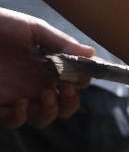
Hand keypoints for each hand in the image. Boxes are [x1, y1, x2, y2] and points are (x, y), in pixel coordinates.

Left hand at [0, 8, 93, 127]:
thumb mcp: (31, 29)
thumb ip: (60, 42)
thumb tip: (92, 53)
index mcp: (47, 67)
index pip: (74, 83)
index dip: (81, 82)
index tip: (82, 74)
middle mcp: (35, 84)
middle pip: (63, 107)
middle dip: (71, 103)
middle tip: (66, 89)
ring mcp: (17, 95)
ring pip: (43, 118)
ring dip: (50, 111)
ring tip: (46, 95)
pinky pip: (14, 121)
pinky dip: (20, 117)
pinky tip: (20, 102)